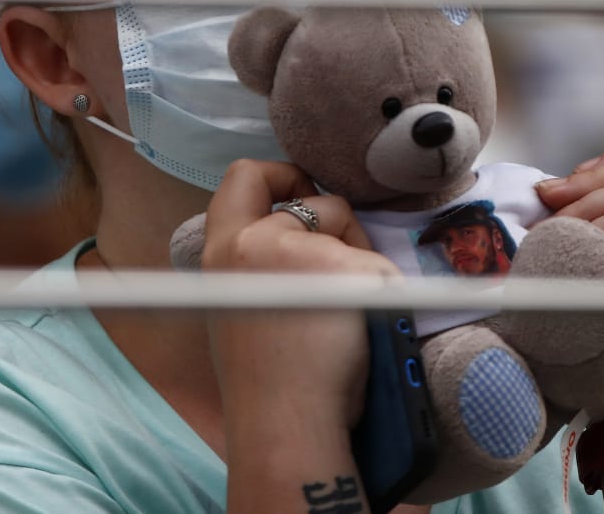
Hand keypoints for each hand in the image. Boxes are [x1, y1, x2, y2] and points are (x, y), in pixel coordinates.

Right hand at [202, 159, 399, 432]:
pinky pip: (379, 264)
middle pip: (314, 198)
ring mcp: (303, 251)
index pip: (243, 176)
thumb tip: (303, 231)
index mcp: (221, 250)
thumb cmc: (267, 380)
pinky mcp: (349, 270)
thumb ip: (257, 261)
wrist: (286, 427)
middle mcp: (254, 240)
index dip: (278, 175)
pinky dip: (382, 290)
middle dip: (333, 220)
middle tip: (337, 265)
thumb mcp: (239, 304)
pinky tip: (363, 328)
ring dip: (357, 257)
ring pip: (349, 227)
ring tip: (345, 315)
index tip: (298, 194)